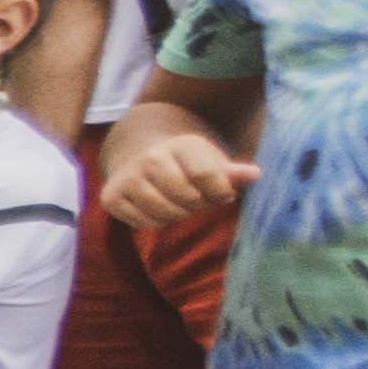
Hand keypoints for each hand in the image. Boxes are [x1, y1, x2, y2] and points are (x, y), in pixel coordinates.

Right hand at [102, 123, 250, 235]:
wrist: (136, 153)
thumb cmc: (183, 162)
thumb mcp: (208, 160)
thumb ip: (231, 171)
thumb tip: (255, 175)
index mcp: (180, 145)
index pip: (207, 175)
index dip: (221, 192)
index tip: (224, 194)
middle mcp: (151, 158)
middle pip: (188, 198)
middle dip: (199, 205)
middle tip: (197, 199)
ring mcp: (129, 178)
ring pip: (166, 213)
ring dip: (179, 215)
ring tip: (179, 204)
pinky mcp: (112, 197)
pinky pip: (146, 223)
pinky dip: (157, 221)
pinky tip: (158, 208)